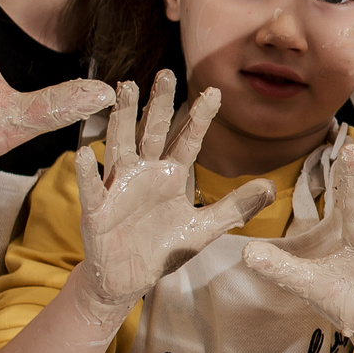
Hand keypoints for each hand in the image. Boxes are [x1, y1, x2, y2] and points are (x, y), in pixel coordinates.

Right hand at [76, 72, 272, 314]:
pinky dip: (88, 173)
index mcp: (171, 175)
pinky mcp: (98, 211)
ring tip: (124, 89)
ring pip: (120, 146)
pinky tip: (85, 153)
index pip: (188, 140)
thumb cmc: (162, 248)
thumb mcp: (203, 230)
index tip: (215, 91)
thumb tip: (269, 188)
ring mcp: (120, 188)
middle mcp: (145, 173)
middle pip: (153, 132)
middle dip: (159, 104)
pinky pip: (93, 189)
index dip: (200, 117)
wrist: (128, 279)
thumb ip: (233, 208)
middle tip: (166, 73)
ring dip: (122, 119)